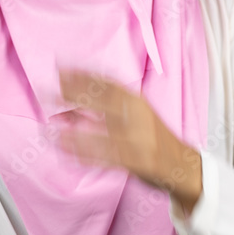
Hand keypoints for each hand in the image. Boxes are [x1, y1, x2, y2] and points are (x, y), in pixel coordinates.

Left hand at [50, 67, 202, 213]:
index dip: (83, 75)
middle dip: (77, 94)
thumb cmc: (154, 138)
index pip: (108, 83)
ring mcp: (139, 139)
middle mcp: (138, 116)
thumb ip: (106, 109)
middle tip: (50, 90)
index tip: (61, 68)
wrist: (183, 165)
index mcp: (137, 102)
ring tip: (52, 126)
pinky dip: (86, 153)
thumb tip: (68, 108)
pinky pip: (108, 156)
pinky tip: (68, 150)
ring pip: (103, 131)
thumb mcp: (134, 116)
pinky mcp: (139, 161)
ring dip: (76, 129)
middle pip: (104, 100)